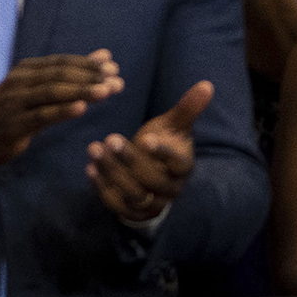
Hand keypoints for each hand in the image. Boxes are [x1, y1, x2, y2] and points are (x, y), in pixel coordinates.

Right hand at [0, 52, 124, 179]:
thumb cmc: (10, 113)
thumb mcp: (37, 90)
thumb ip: (69, 75)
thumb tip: (106, 56)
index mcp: (26, 69)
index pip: (63, 62)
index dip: (89, 64)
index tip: (114, 68)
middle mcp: (20, 81)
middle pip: (61, 75)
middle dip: (91, 77)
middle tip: (117, 81)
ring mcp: (14, 102)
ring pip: (53, 92)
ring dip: (82, 91)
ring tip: (106, 91)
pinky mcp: (13, 124)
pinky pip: (41, 115)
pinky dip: (62, 110)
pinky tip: (81, 108)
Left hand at [84, 80, 211, 225]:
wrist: (153, 173)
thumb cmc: (165, 142)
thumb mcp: (174, 125)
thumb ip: (188, 108)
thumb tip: (206, 84)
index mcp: (184, 167)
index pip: (178, 163)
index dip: (163, 153)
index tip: (146, 137)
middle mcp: (170, 189)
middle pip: (151, 180)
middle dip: (129, 159)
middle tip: (110, 138)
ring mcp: (151, 203)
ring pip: (132, 193)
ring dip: (111, 172)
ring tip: (95, 149)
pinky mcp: (132, 212)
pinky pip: (116, 203)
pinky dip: (102, 187)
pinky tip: (90, 167)